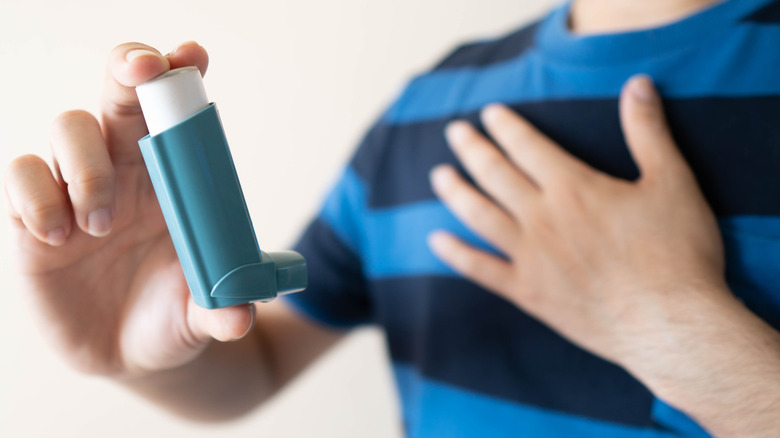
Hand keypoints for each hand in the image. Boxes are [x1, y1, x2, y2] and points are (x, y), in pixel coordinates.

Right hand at [5, 42, 254, 376]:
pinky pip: (22, 173)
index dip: (179, 73)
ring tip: (100, 226)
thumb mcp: (199, 314)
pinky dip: (37, 195)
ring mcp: (75, 189)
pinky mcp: (30, 218)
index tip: (192, 57)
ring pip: (68, 127)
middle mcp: (123, 169)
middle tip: (142, 72)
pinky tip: (58, 235)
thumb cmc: (170, 317)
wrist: (126, 354)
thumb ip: (220, 309)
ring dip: (86, 166)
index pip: (172, 110)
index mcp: (172, 177)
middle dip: (129, 68)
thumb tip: (240, 317)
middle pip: (118, 92)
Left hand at [428, 76, 735, 372]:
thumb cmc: (678, 253)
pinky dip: (456, 254)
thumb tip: (637, 83)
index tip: (489, 113)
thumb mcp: (673, 181)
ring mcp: (531, 257)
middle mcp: (542, 218)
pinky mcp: (529, 293)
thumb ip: (648, 131)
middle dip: (472, 149)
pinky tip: (436, 241)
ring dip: (455, 192)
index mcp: (573, 187)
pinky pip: (481, 270)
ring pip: (479, 215)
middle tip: (454, 132)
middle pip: (495, 174)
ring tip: (439, 175)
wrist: (671, 325)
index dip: (506, 126)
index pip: (527, 146)